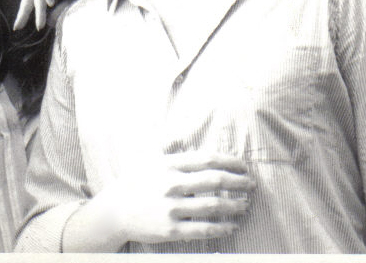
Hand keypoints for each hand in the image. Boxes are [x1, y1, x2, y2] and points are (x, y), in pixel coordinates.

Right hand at [66, 151, 253, 250]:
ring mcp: (172, 207)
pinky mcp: (172, 229)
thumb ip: (168, 147)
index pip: (207, 159)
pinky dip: (222, 227)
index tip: (243, 166)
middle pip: (215, 180)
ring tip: (245, 205)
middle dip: (238, 182)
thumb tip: (184, 136)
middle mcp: (172, 184)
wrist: (114, 212)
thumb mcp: (148, 160)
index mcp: (168, 165)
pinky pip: (204, 229)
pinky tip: (232, 225)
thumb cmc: (134, 184)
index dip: (230, 162)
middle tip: (251, 185)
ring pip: (214, 205)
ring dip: (234, 205)